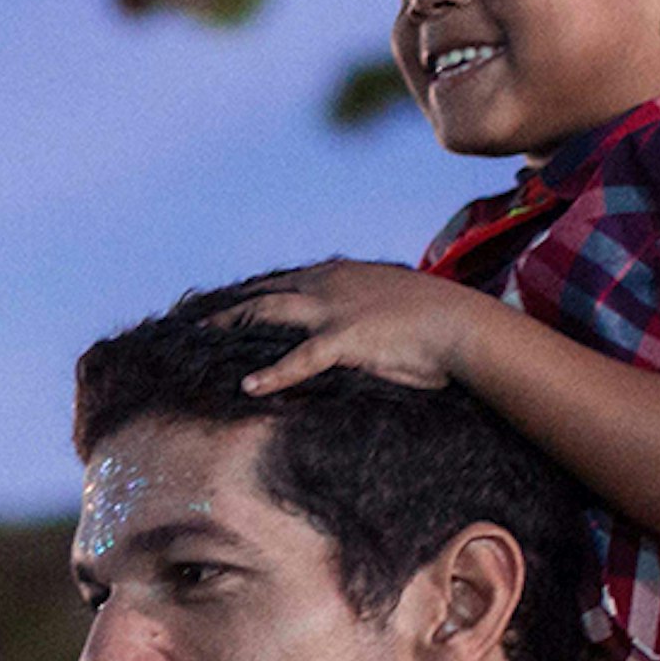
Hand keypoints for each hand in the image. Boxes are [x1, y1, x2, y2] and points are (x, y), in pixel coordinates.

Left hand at [218, 260, 498, 395]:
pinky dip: (272, 374)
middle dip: (228, 305)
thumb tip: (354, 325)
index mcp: (341, 274)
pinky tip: (248, 386)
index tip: (228, 305)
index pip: (285, 281)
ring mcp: (335, 310)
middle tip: (196, 320)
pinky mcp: (346, 339)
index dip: (253, 293)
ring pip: (268, 311)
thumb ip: (365, 308)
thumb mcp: (393, 304)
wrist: (463, 326)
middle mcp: (330, 284)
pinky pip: (300, 358)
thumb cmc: (436, 321)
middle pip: (265, 292)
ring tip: (198, 340)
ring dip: (231, 323)